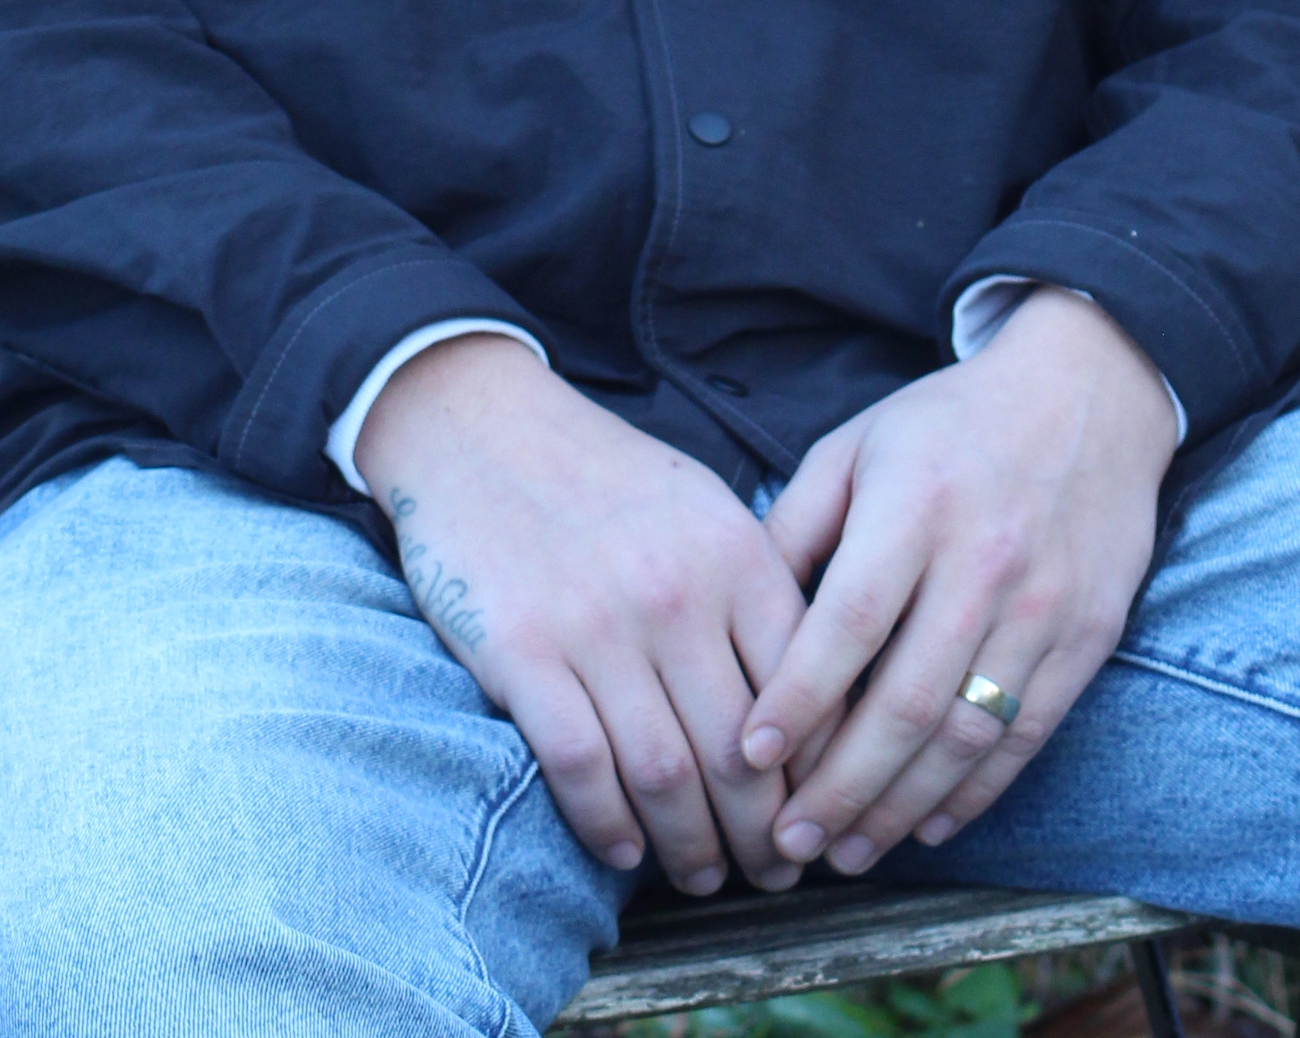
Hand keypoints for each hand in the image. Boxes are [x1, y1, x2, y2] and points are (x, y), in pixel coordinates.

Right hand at [355, 333, 811, 896]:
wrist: (478, 425)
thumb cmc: (601, 477)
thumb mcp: (702, 509)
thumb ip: (755, 593)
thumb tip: (805, 704)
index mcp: (733, 555)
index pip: (804, 692)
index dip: (820, 776)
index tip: (821, 818)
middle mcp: (675, 593)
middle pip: (741, 752)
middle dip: (765, 834)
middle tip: (773, 872)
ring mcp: (596, 624)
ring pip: (666, 773)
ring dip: (692, 846)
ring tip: (705, 874)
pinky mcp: (522, 649)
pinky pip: (580, 765)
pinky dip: (608, 823)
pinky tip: (623, 848)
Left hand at [737, 288, 1178, 874]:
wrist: (1089, 394)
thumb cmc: (951, 423)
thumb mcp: (859, 444)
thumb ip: (798, 525)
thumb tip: (739, 614)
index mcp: (915, 506)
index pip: (849, 622)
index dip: (798, 697)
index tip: (748, 756)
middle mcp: (984, 561)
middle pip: (906, 700)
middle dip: (840, 786)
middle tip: (788, 844)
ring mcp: (1044, 606)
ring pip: (967, 734)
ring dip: (900, 807)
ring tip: (845, 853)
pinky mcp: (1088, 637)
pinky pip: (1027, 735)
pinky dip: (975, 792)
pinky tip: (926, 824)